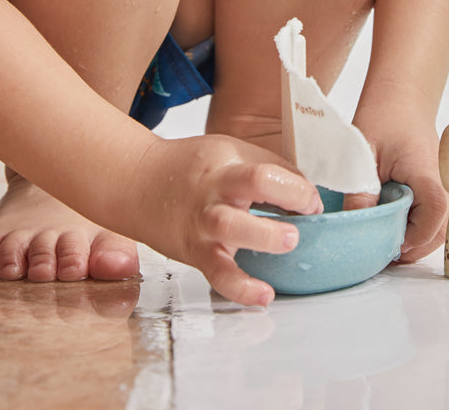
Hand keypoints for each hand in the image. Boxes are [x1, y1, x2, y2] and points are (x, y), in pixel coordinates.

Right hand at [133, 134, 321, 305]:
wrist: (137, 183)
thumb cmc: (189, 168)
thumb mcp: (228, 152)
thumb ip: (266, 168)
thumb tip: (306, 191)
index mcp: (227, 162)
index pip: (266, 167)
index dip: (296, 185)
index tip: (311, 201)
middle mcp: (215, 189)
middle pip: (251, 183)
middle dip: (286, 195)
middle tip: (305, 213)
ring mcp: (203, 221)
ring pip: (231, 227)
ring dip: (264, 235)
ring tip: (288, 243)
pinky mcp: (195, 252)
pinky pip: (217, 273)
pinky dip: (240, 287)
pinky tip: (263, 295)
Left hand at [343, 93, 448, 263]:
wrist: (401, 100)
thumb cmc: (384, 118)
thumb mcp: (364, 155)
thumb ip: (361, 193)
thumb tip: (355, 227)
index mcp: (428, 171)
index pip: (434, 214)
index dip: (414, 236)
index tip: (390, 244)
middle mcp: (445, 181)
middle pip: (440, 229)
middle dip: (413, 245)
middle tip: (383, 249)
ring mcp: (445, 185)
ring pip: (440, 227)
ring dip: (416, 238)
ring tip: (387, 239)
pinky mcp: (440, 187)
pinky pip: (436, 216)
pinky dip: (419, 227)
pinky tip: (397, 224)